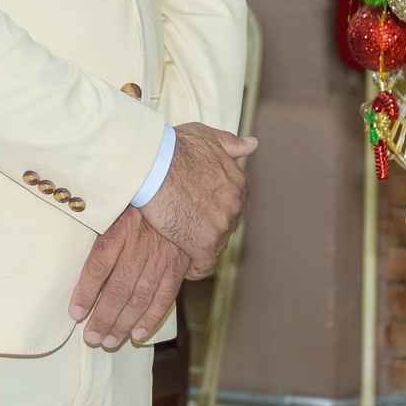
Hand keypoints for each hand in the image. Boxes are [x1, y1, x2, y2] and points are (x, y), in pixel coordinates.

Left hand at [68, 208, 187, 347]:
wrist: (176, 199)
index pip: (99, 264)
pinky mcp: (178, 266)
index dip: (86, 292)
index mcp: (120, 229)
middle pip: (119, 287)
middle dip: (104, 317)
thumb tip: (73, 267)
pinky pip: (164, 297)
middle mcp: (141, 244)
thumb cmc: (136, 209)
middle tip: (92, 337)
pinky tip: (137, 333)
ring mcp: (162, 256)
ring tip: (109, 341)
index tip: (75, 313)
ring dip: (123, 323)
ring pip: (140, 297)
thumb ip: (99, 237)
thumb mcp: (114, 212)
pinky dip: (151, 318)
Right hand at [136, 122, 256, 278]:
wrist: (153, 164)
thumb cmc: (175, 147)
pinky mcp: (201, 245)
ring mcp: (220, 227)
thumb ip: (231, 143)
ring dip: (201, 246)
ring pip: (216, 246)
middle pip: (225, 226)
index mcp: (238, 183)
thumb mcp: (207, 137)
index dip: (215, 208)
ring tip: (181, 241)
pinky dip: (195, 268)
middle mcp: (234, 206)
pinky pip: (204, 266)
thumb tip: (253, 144)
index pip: (233, 204)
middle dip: (209, 227)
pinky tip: (185, 266)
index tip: (199, 208)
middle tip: (187, 224)